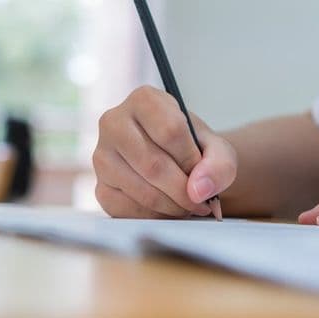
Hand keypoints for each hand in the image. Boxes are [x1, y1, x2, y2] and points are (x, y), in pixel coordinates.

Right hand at [93, 86, 237, 218]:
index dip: (191, 159)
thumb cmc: (192, 149)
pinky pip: (128, 210)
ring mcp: (101, 156)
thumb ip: (219, 164)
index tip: (201, 171)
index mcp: (143, 100)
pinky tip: (166, 210)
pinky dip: (155, 217)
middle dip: (183, 192)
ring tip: (187, 207)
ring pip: (141, 190)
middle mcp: (114, 122)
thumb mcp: (216, 149)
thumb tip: (198, 191)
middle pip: (154, 165)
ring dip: (172, 207)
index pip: (170, 130)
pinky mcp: (99, 187)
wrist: (173, 163)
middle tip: (201, 204)